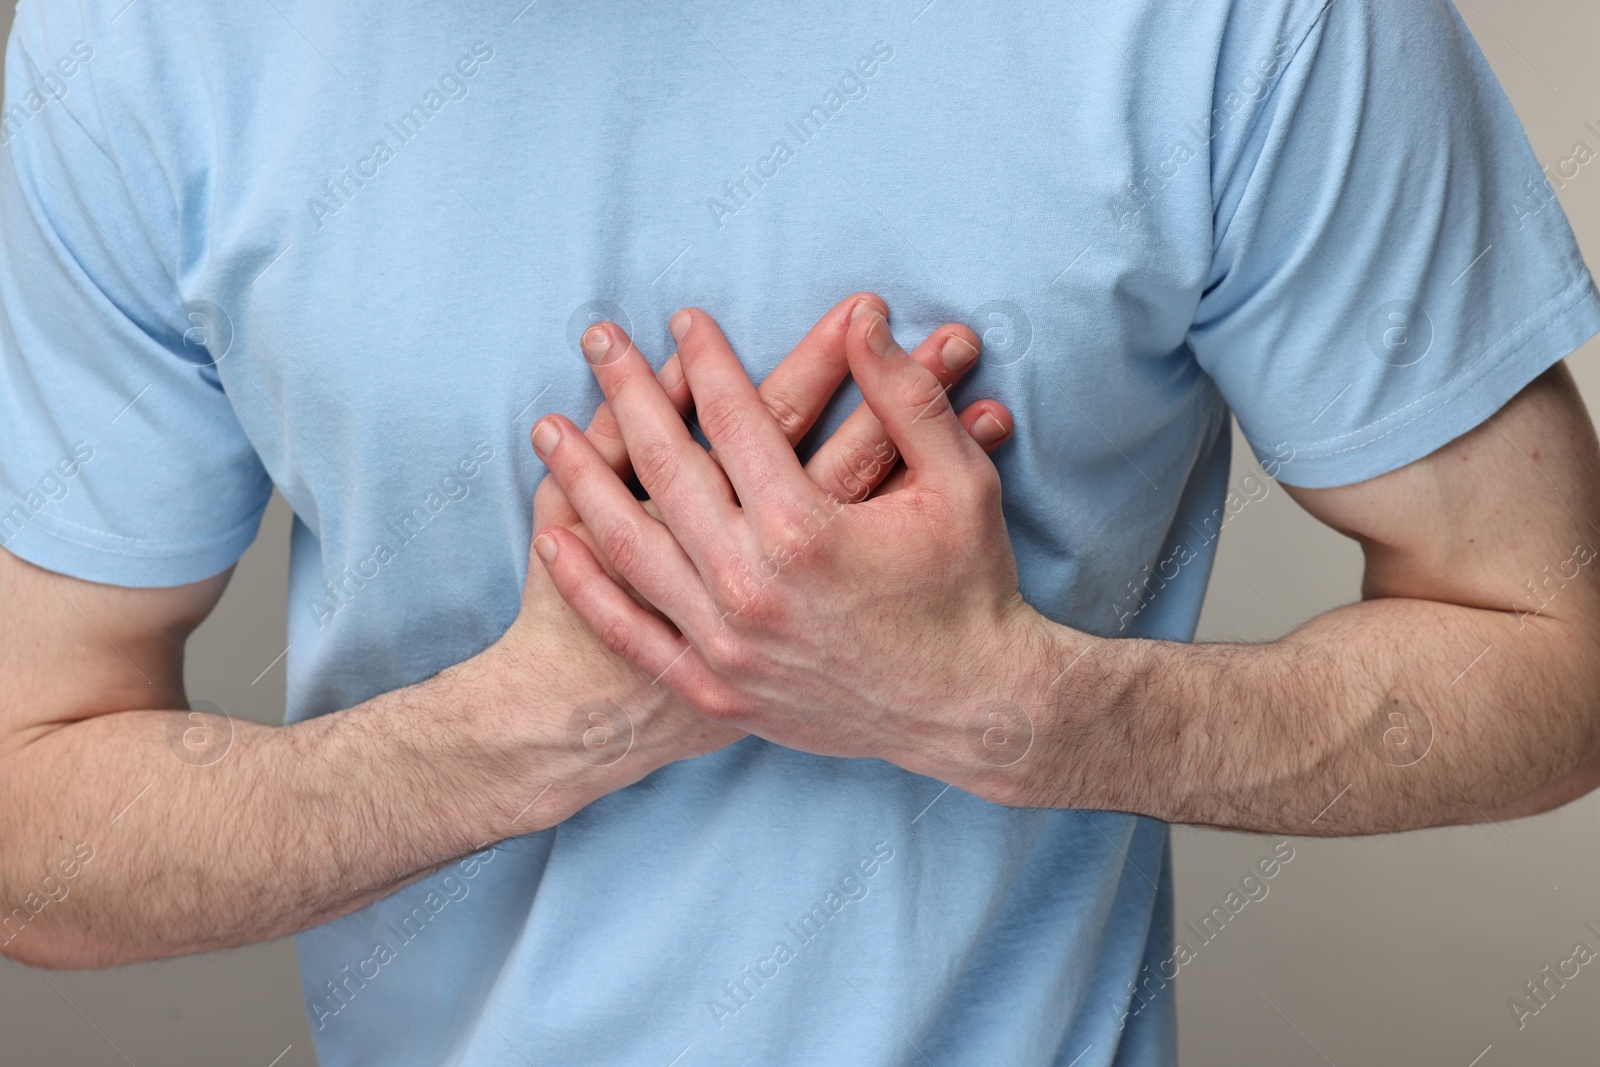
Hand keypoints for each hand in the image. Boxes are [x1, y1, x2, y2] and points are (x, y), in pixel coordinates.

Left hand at [532, 302, 1034, 797]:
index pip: (737, 419)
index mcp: (807, 529)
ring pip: (632, 546)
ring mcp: (727, 646)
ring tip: (546, 427)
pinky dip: (588, 586)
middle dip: (626, 393)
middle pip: (667, 467)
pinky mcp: (717, 692)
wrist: (970, 711)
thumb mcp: (960, 482)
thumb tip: (861, 319)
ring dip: (582, 480)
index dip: (707, 360)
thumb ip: (905, 396)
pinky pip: (633, 632)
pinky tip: (554, 538)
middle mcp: (752, 586)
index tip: (681, 318)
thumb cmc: (970, 588)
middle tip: (596, 340)